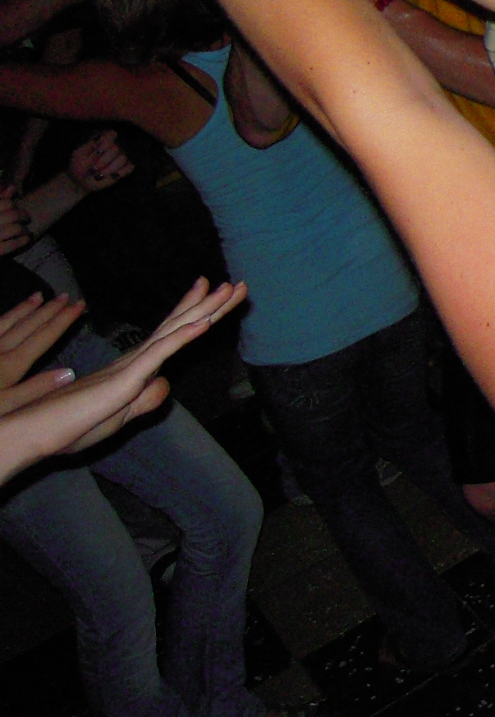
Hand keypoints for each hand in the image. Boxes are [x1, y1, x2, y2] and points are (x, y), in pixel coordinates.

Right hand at [0, 190, 26, 257]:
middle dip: (23, 215)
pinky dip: (23, 240)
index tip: (15, 206)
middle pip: (13, 215)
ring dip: (24, 229)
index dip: (12, 203)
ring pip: (15, 228)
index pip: (5, 203)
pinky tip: (27, 239)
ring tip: (25, 230)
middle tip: (26, 217)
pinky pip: (13, 244)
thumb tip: (12, 187)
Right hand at [0, 280, 245, 480]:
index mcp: (135, 369)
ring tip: (230, 288)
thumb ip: (145, 400)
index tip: (213, 291)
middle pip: (180, 325)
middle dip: (210, 304)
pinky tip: (204, 323)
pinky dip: (183, 336)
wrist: (37, 433)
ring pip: (175, 331)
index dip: (194, 313)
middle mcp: (137, 360)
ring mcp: (132, 366)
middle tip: (237, 283)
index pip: (172, 335)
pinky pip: (160, 353)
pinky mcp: (126, 379)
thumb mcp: (121, 416)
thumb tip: (166, 383)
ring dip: (205, 309)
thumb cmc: (71, 426)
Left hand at [0, 292, 85, 388]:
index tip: (80, 304)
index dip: (64, 319)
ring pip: (7, 321)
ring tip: (38, 295)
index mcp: (11, 364)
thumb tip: (70, 372)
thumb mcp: (6, 407)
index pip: (44, 336)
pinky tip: (6, 314)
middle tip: (65, 295)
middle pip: (28, 325)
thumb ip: (35, 390)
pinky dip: (3, 316)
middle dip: (49, 309)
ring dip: (25, 307)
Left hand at [67, 131, 133, 194]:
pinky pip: (129, 168)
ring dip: (109, 169)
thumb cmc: (79, 165)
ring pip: (123, 159)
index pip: (111, 134)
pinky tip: (110, 176)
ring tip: (99, 175)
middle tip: (94, 169)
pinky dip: (119, 173)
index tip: (97, 153)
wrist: (82, 180)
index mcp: (102, 138)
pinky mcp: (126, 167)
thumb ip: (87, 149)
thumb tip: (99, 149)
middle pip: (116, 149)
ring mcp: (121, 156)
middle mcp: (114, 145)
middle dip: (104, 161)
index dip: (105, 144)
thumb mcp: (78, 156)